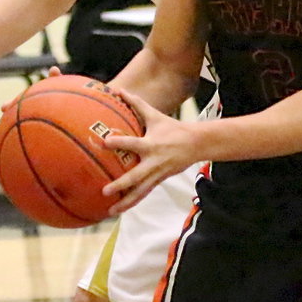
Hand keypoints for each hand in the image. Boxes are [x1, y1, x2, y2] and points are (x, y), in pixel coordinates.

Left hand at [101, 90, 198, 214]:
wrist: (196, 144)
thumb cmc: (172, 128)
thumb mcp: (155, 115)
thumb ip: (136, 104)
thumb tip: (119, 90)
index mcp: (151, 144)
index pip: (133, 143)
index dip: (119, 142)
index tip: (104, 142)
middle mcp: (153, 161)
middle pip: (136, 176)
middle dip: (121, 184)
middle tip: (105, 190)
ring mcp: (157, 173)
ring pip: (140, 191)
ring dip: (126, 202)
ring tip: (111, 211)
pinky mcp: (160, 180)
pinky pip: (144, 193)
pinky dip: (132, 202)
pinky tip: (120, 209)